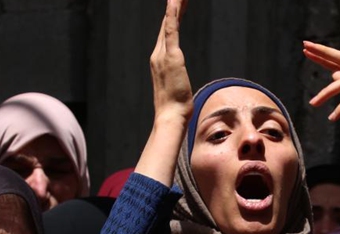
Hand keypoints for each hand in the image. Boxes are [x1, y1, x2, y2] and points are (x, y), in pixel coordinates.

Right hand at [150, 0, 192, 122]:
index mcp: (159, 61)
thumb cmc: (175, 107)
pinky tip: (174, 3)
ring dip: (174, 6)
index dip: (171, 18)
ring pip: (168, 24)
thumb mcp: (177, 89)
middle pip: (166, 25)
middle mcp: (157, 55)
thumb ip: (178, 81)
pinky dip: (172, 16)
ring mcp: (163, 56)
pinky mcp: (172, 57)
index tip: (177, 5)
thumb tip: (181, 86)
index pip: (167, 34)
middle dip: (173, 7)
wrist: (170, 117)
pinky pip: (171, 32)